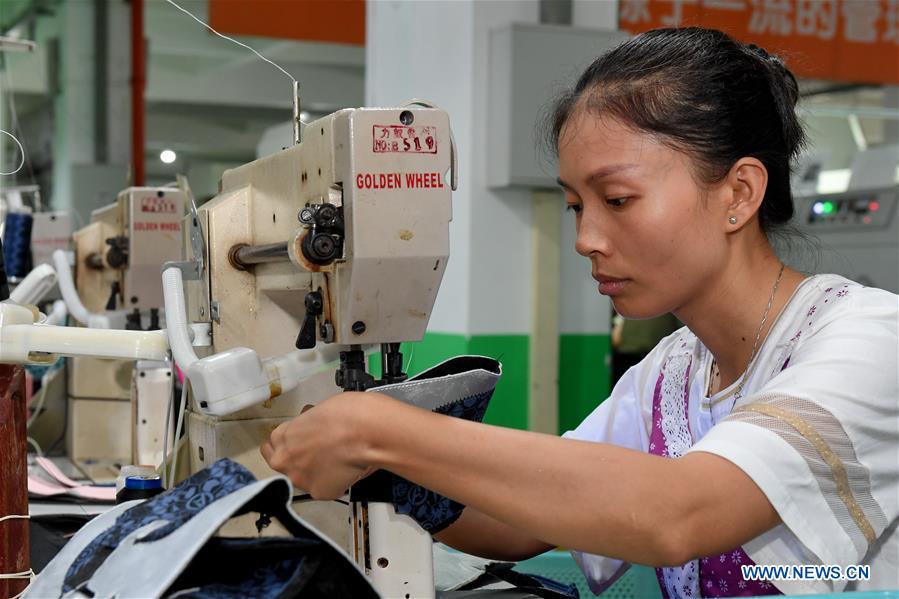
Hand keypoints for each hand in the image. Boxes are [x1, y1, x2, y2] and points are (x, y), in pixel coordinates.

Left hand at [260, 392, 382, 498]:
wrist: (365, 431)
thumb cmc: (348, 414)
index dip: (292, 440)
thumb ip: (308, 424)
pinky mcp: (320, 493)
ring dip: (314, 473)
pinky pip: (325, 489)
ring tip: (335, 462)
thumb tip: (313, 426)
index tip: (301, 440)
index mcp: (283, 435)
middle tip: (316, 453)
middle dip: (296, 459)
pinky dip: (335, 482)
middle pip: (282, 463)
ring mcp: (300, 479)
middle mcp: (285, 460)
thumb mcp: (319, 410)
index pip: (275, 443)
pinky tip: (345, 470)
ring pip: (302, 479)